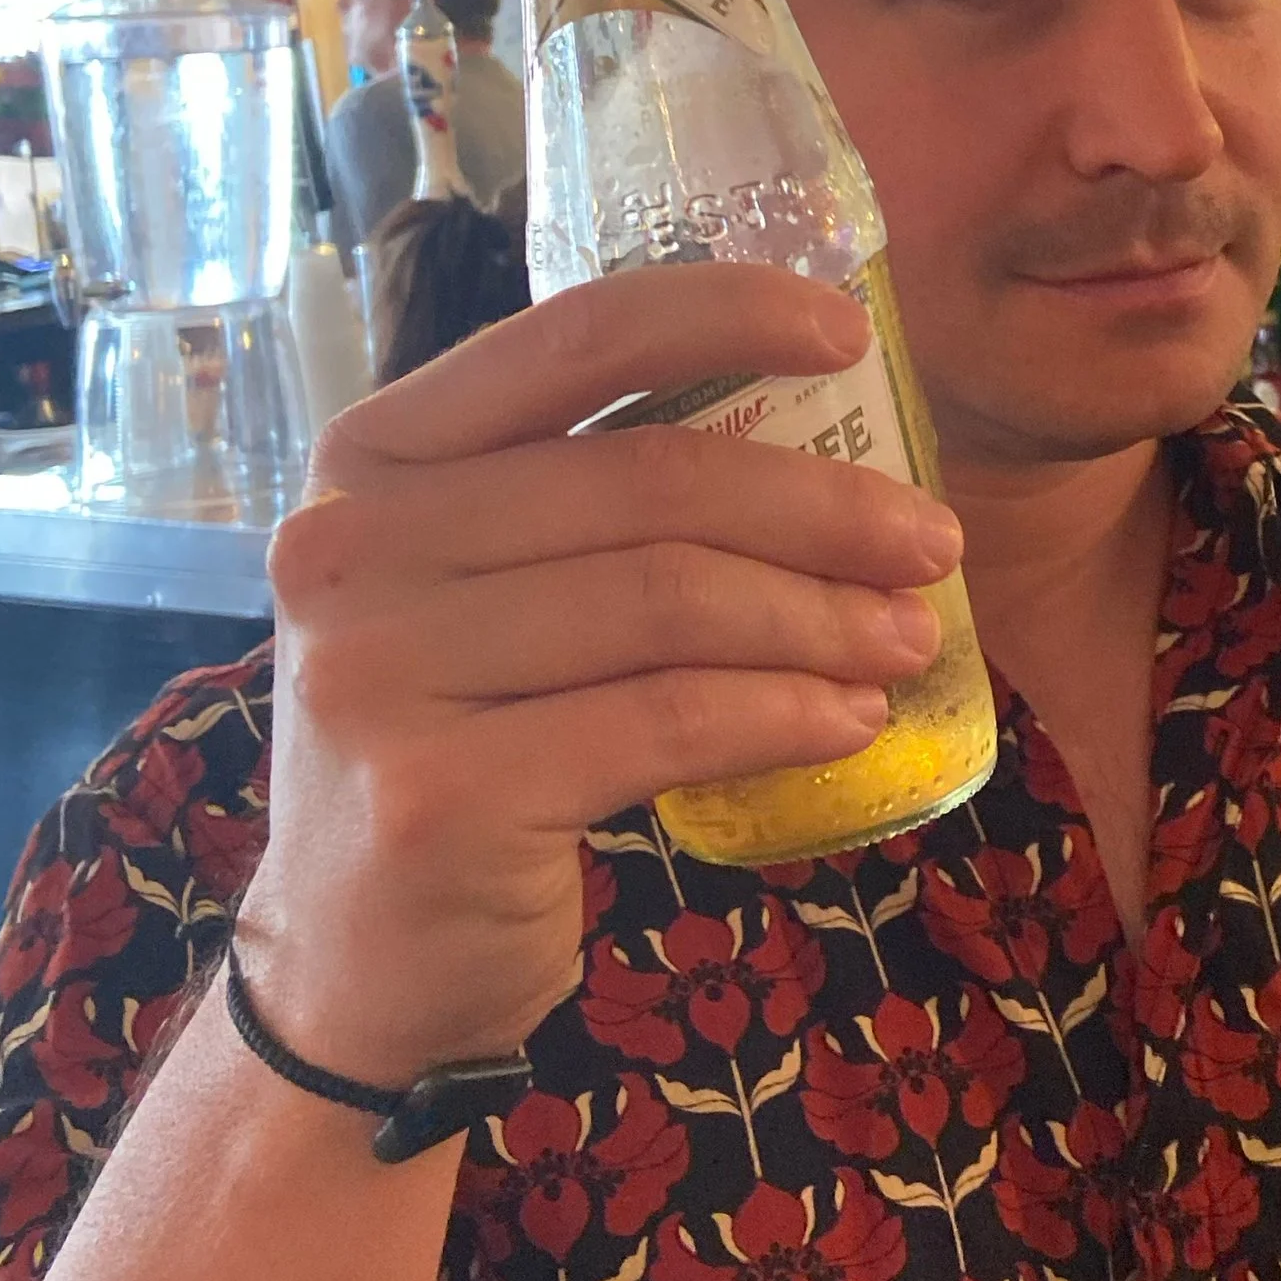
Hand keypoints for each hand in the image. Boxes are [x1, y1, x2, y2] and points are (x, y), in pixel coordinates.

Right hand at [235, 267, 957, 1088]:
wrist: (353, 966)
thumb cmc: (459, 750)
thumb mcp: (482, 593)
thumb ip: (587, 503)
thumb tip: (819, 433)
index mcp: (370, 457)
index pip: (572, 337)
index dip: (727, 314)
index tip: (851, 334)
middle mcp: (349, 546)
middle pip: (649, 481)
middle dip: (822, 507)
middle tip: (932, 544)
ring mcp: (376, 674)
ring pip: (669, 602)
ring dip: (822, 618)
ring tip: (907, 638)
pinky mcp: (437, 797)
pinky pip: (664, 723)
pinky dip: (782, 713)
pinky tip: (850, 721)